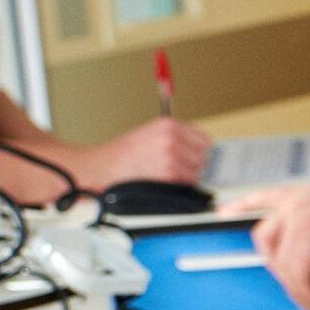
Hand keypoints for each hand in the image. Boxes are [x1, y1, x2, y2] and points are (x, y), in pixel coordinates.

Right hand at [70, 118, 210, 191]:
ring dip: (187, 175)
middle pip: (204, 155)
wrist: (105, 166)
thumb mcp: (149, 133)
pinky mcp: (170, 173)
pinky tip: (164, 180)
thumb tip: (198, 149)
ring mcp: (172, 155)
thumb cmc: (123, 153)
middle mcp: (172, 138)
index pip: (204, 138)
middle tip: (178, 166)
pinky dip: (180, 185)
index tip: (196, 156)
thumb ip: (175, 136)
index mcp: (168, 125)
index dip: (200, 150)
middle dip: (194, 163)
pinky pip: (188, 182)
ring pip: (198, 170)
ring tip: (167, 173)